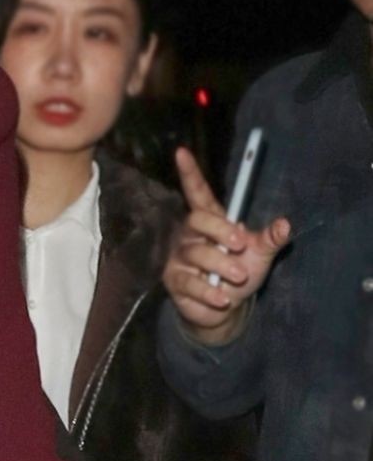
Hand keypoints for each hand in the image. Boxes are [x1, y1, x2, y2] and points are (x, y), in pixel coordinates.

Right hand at [163, 146, 290, 341]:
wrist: (227, 309)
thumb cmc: (241, 273)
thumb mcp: (260, 254)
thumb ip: (271, 239)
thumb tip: (286, 225)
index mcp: (211, 221)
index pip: (197, 193)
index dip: (190, 173)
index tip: (181, 152)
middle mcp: (190, 235)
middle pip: (197, 220)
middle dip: (220, 231)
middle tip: (241, 245)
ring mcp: (180, 257)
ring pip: (196, 253)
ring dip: (221, 265)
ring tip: (239, 277)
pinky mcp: (174, 281)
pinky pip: (189, 282)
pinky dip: (209, 291)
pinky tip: (223, 298)